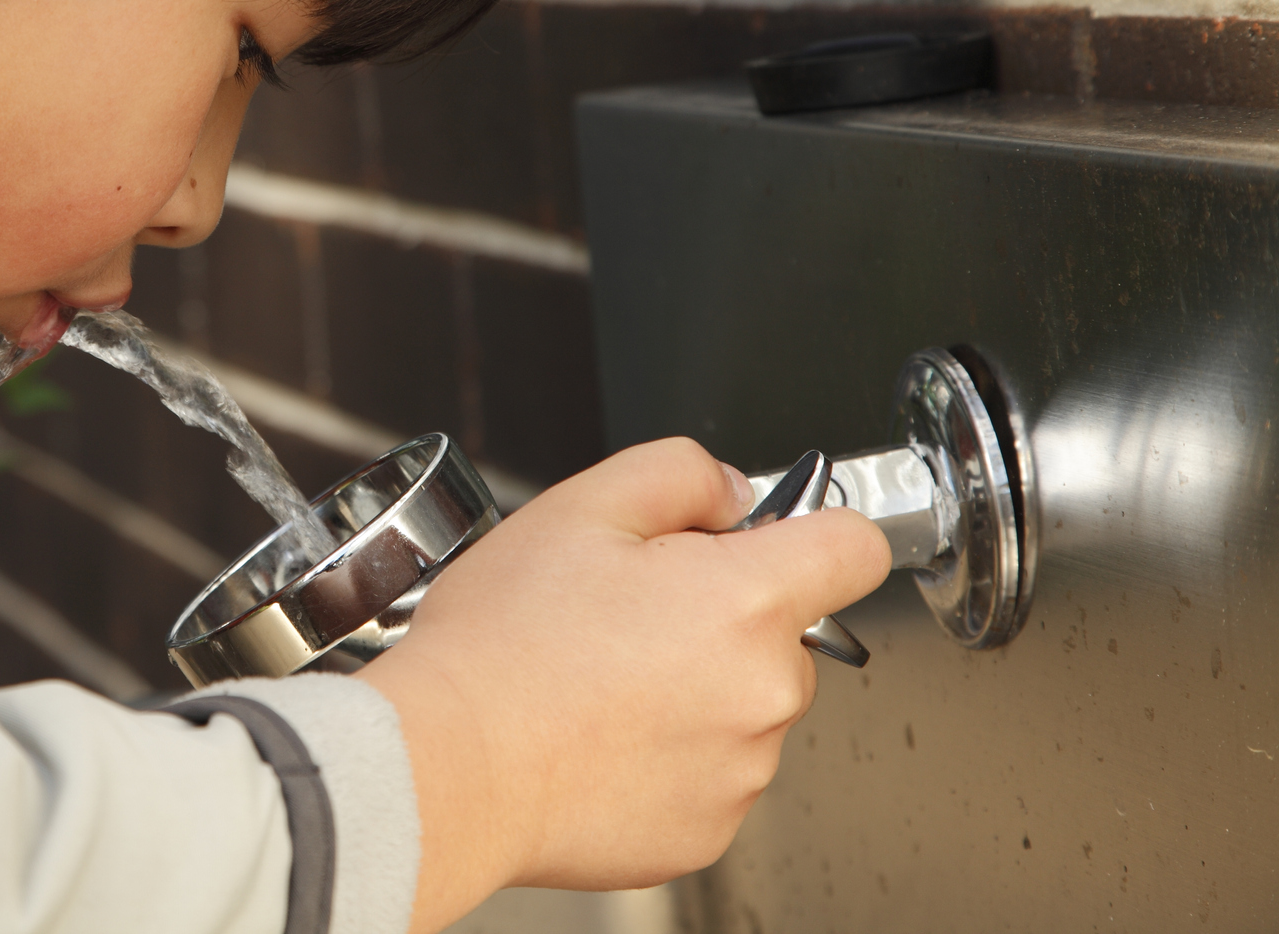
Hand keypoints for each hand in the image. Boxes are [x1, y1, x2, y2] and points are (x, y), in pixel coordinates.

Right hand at [359, 437, 891, 931]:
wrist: (450, 764)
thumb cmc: (502, 644)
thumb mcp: (579, 507)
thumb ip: (680, 473)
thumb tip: (732, 494)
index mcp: (745, 601)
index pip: (855, 547)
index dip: (812, 529)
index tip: (769, 539)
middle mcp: (763, 692)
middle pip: (784, 633)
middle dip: (720, 616)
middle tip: (625, 616)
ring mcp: (741, 772)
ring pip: (743, 707)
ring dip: (693, 690)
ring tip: (598, 683)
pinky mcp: (706, 832)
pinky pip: (709, 775)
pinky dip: (667, 757)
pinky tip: (598, 738)